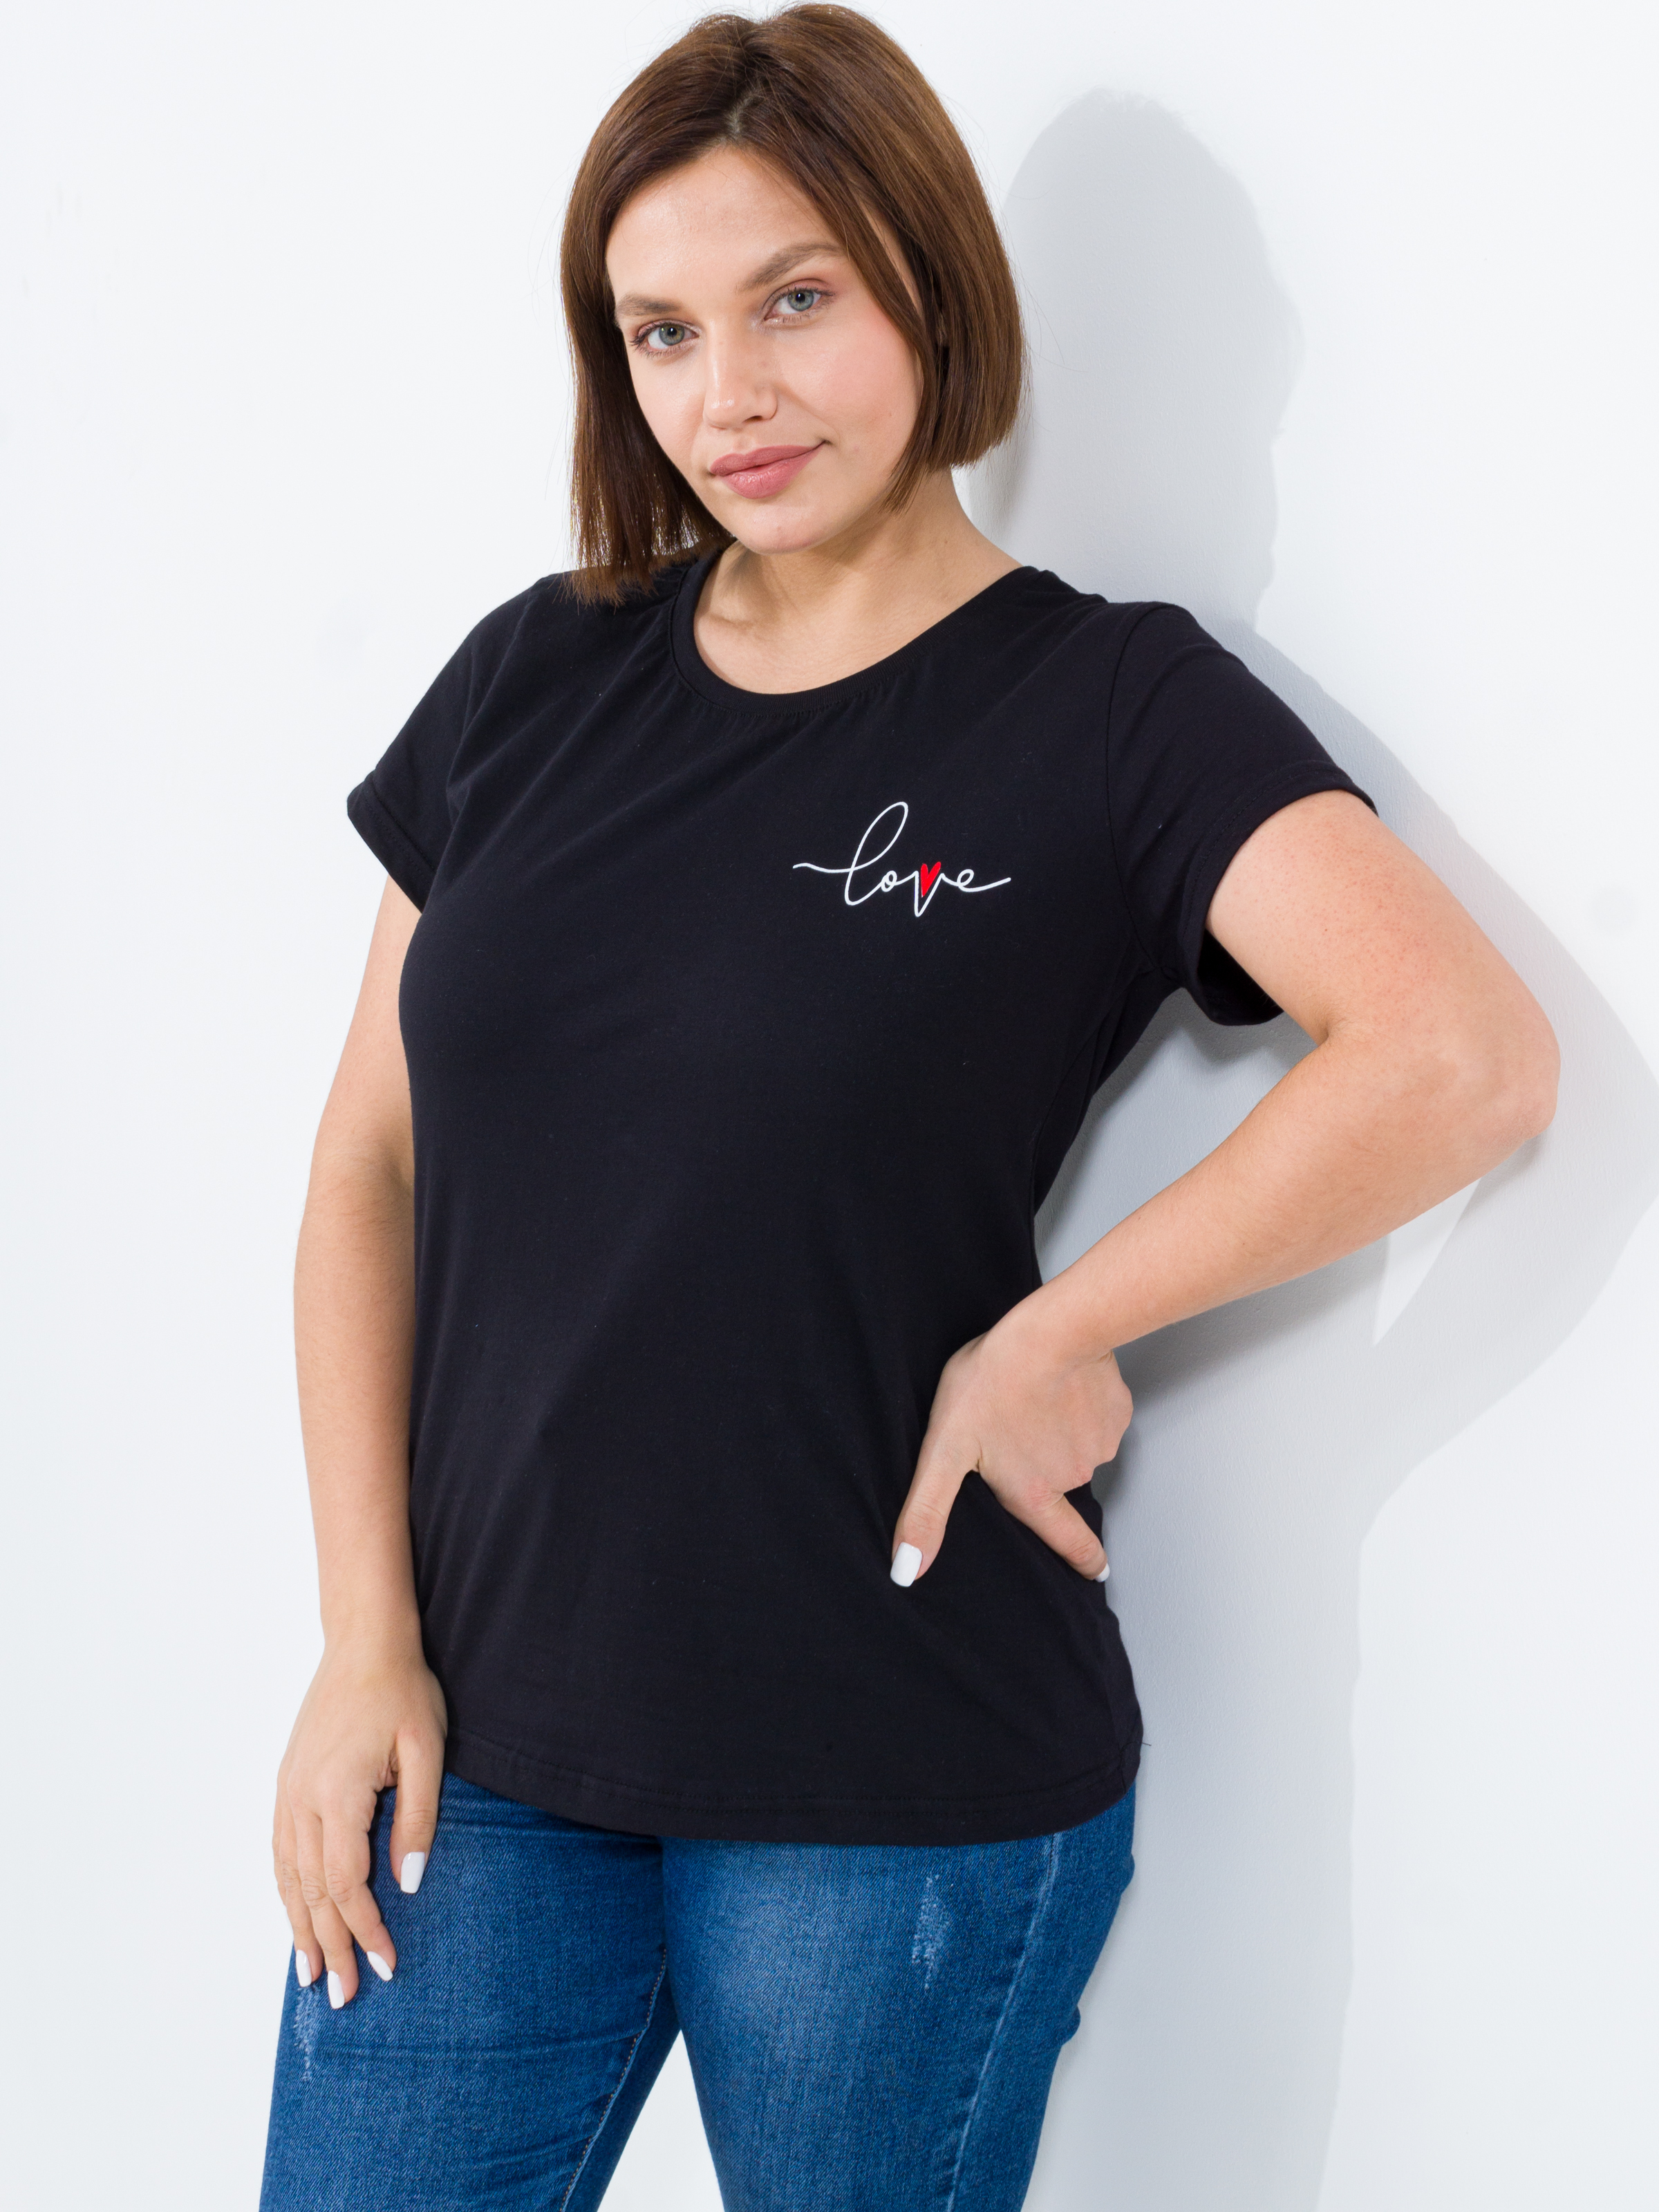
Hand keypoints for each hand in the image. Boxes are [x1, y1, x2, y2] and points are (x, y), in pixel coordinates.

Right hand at [272, 1639, 446, 2005]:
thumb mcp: (426, 1751)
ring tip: (312, 1975)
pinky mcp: (287, 1782)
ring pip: (288, 1877)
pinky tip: (295, 1915)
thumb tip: (408, 1886)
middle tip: (344, 1997)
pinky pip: (280, 1851)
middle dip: (329, 1947)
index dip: (365, 1930)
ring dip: (300, 1928)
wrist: (363, 1642)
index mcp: (337, 1793)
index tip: (387, 1966)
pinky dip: (286, 1891)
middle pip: (311, 1892)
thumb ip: (418, 1820)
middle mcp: (302, 1799)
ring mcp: (288, 1791)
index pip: (347, 1884)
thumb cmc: (403, 1691)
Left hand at [890, 1303, 1130, 1584]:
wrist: (1049, 1332)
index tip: (1097, 1571)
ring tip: (1030, 1397)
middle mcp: (1073, 1477)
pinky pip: (1097, 1414)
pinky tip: (1060, 1382)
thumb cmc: (991, 1383)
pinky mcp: (1116, 1410)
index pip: (1068, 1541)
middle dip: (1042, 1463)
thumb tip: (907, 1573)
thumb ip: (927, 1511)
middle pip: (1060, 1482)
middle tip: (1015, 1427)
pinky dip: (1081, 1403)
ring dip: (1058, 1429)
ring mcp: (1100, 1444)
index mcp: (1034, 1493)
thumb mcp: (944, 1450)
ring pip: (1077, 1444)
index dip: (1084, 1560)